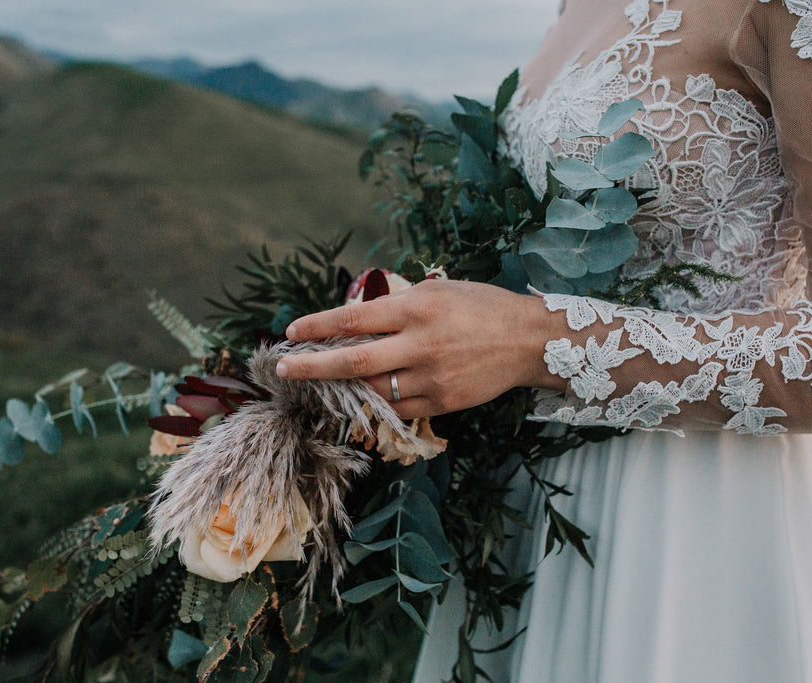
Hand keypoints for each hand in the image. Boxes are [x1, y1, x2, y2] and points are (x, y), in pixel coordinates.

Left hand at [276, 279, 563, 417]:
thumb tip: (355, 321)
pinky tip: (361, 397)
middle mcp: (420, 344)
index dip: (317, 327)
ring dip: (341, 389)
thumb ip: (397, 306)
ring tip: (320, 384)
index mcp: (417, 308)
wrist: (528, 340)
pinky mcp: (442, 402)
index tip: (291, 332)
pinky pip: (397, 408)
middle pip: (353, 362)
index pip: (354, 320)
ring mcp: (431, 377)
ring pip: (372, 390)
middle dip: (312, 367)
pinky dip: (375, 403)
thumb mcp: (438, 291)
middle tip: (284, 368)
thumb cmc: (481, 307)